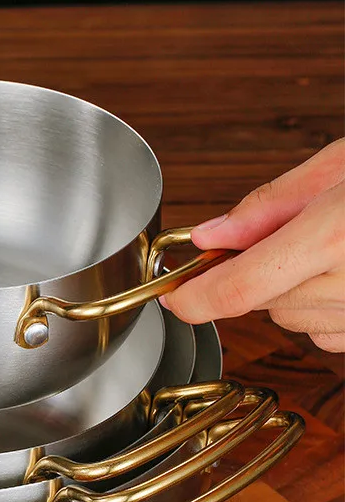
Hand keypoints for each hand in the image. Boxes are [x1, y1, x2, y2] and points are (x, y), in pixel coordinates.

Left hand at [161, 138, 344, 352]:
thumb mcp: (340, 166)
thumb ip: (268, 205)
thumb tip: (210, 236)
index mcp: (336, 237)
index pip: (240, 289)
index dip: (196, 299)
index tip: (174, 299)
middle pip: (265, 304)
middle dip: (261, 273)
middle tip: (299, 233)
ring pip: (298, 321)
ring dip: (297, 292)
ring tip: (343, 248)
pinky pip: (334, 334)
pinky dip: (330, 309)